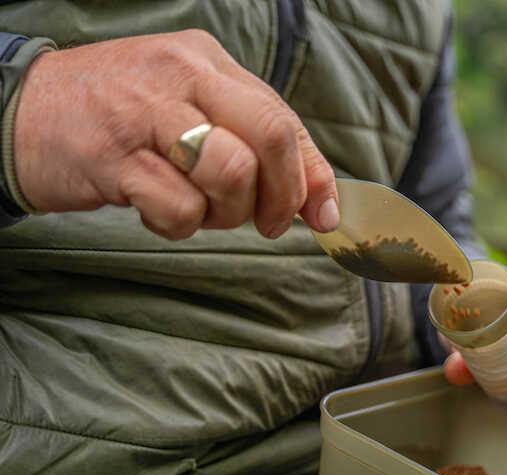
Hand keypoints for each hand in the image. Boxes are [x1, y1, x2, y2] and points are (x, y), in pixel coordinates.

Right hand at [14, 30, 338, 239]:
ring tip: (198, 209)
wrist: (20, 112)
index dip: (312, 176)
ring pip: (231, 171)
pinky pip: (179, 207)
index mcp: (208, 61)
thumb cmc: (121, 120)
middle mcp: (182, 75)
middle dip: (280, 194)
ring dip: (225, 212)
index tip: (321, 216)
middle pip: (271, 136)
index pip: (285, 119)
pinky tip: (154, 210)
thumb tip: (320, 203)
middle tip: (265, 223)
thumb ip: (255, 145)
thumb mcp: (192, 113)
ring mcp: (145, 112)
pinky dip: (176, 225)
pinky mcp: (113, 155)